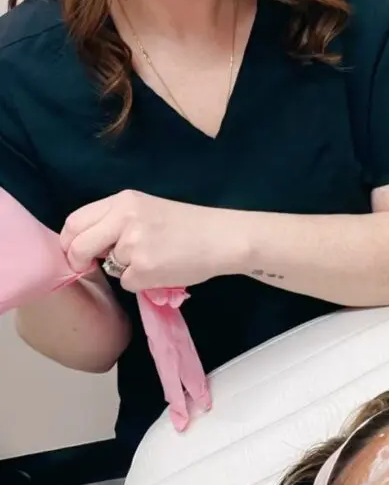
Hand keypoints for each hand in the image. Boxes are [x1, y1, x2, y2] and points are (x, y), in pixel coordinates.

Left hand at [60, 190, 249, 292]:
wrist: (222, 238)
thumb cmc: (187, 225)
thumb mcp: (147, 209)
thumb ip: (116, 220)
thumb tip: (87, 245)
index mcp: (123, 201)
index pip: (75, 221)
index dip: (70, 241)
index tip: (76, 252)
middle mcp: (124, 219)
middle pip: (78, 244)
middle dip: (78, 261)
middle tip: (89, 267)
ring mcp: (133, 244)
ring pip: (107, 267)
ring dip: (123, 269)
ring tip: (153, 258)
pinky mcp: (143, 268)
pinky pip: (126, 283)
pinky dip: (140, 282)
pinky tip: (162, 269)